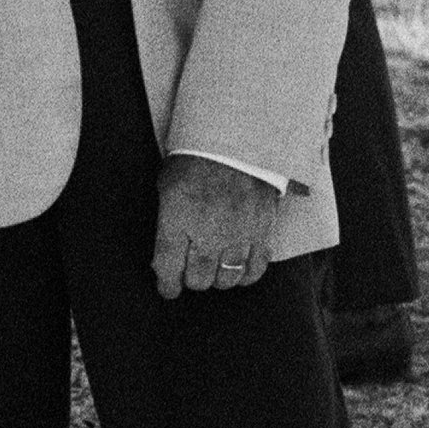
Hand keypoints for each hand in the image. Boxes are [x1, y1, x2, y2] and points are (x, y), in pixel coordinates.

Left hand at [152, 154, 278, 299]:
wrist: (237, 139)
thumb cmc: (197, 159)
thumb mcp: (168, 186)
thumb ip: (168, 222)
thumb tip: (165, 258)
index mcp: (178, 217)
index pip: (168, 267)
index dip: (167, 284)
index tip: (169, 288)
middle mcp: (208, 230)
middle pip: (198, 279)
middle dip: (192, 279)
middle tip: (192, 271)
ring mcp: (238, 233)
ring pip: (226, 278)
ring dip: (218, 278)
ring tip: (215, 268)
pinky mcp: (263, 230)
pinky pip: (255, 267)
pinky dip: (246, 274)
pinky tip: (239, 269)